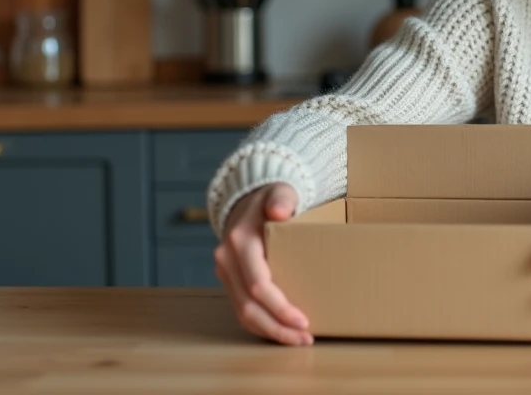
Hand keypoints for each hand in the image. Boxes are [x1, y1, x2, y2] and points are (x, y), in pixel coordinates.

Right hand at [213, 183, 312, 344]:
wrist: (249, 200)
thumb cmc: (272, 197)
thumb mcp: (280, 191)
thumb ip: (282, 198)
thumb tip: (278, 210)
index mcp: (239, 241)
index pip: (258, 284)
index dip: (279, 307)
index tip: (303, 320)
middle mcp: (226, 259)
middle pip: (249, 306)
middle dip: (277, 327)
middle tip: (305, 337)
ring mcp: (225, 272)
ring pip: (243, 313)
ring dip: (270, 331)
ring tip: (298, 339)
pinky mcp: (229, 280)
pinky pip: (242, 309)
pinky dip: (261, 325)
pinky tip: (281, 331)